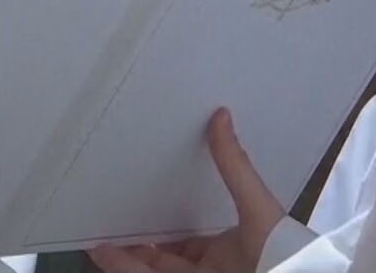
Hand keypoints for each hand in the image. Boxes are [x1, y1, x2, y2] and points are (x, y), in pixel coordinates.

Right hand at [90, 109, 285, 272]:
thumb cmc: (280, 251)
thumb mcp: (258, 207)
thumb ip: (236, 169)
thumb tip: (222, 117)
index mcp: (231, 249)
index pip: (191, 236)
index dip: (166, 219)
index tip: (142, 197)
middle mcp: (211, 267)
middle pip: (164, 253)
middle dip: (136, 237)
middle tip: (110, 215)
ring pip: (149, 265)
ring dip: (120, 254)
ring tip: (95, 236)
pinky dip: (121, 266)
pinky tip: (100, 252)